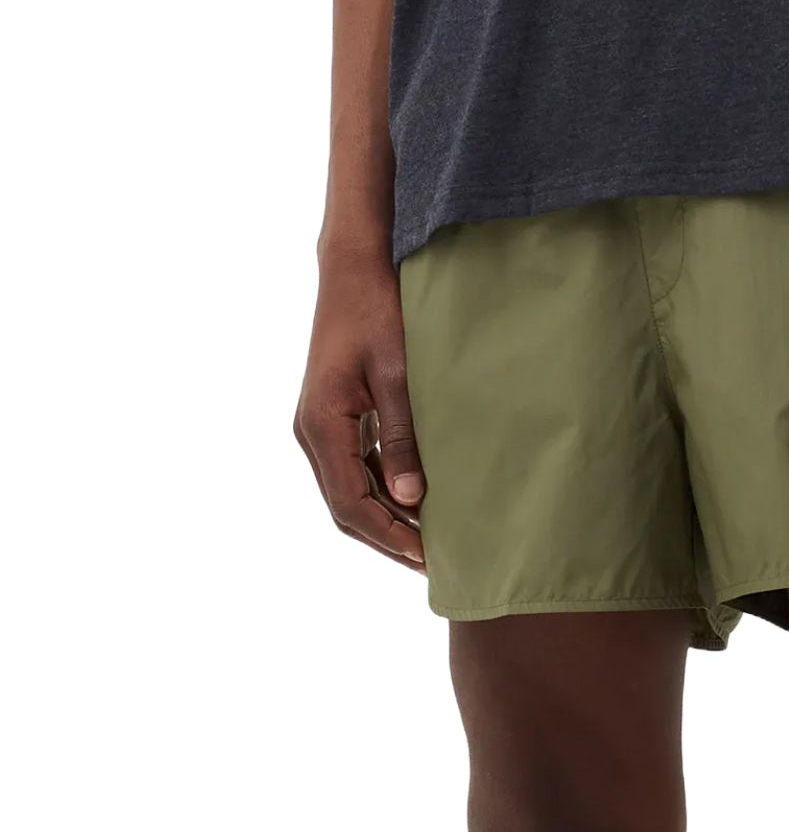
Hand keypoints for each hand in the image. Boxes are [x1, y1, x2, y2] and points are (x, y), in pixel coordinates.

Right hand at [293, 248, 424, 568]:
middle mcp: (312, 432)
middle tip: (433, 563)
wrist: (354, 268)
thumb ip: (403, 439)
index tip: (425, 558)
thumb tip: (411, 500)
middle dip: (388, 538)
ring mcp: (321, 428)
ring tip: (430, 541)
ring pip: (350, 493)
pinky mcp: (335, 421)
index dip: (388, 536)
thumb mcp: (397, 375)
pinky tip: (418, 503)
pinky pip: (356, 471)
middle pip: (346, 508)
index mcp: (321, 424)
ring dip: (387, 519)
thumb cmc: (376, 311)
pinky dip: (384, 493)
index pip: (350, 502)